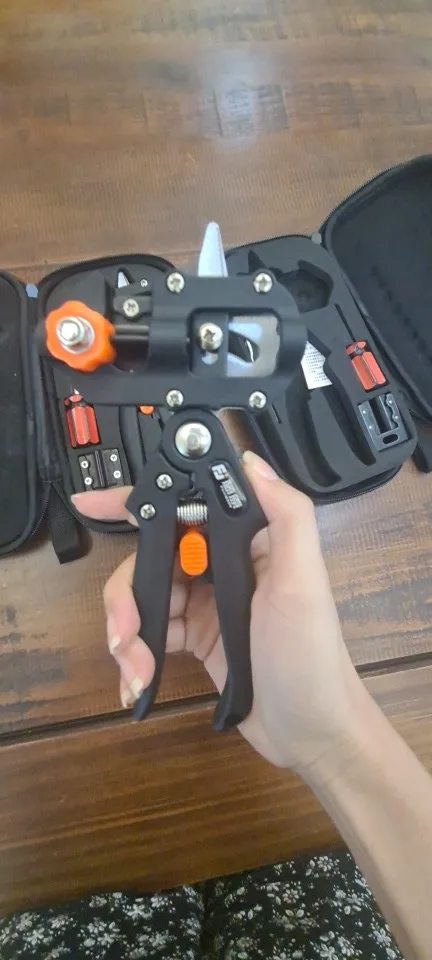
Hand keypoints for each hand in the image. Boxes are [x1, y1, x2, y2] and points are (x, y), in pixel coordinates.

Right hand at [73, 451, 364, 774]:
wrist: (312, 732)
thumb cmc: (311, 656)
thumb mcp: (304, 582)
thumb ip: (286, 516)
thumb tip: (249, 460)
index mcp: (250, 540)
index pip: (188, 505)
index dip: (140, 501)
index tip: (92, 504)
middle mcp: (225, 564)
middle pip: (152, 555)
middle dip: (127, 592)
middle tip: (122, 629)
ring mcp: (207, 601)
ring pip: (145, 594)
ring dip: (129, 628)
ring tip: (135, 665)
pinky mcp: (196, 637)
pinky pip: (152, 630)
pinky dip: (136, 651)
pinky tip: (137, 679)